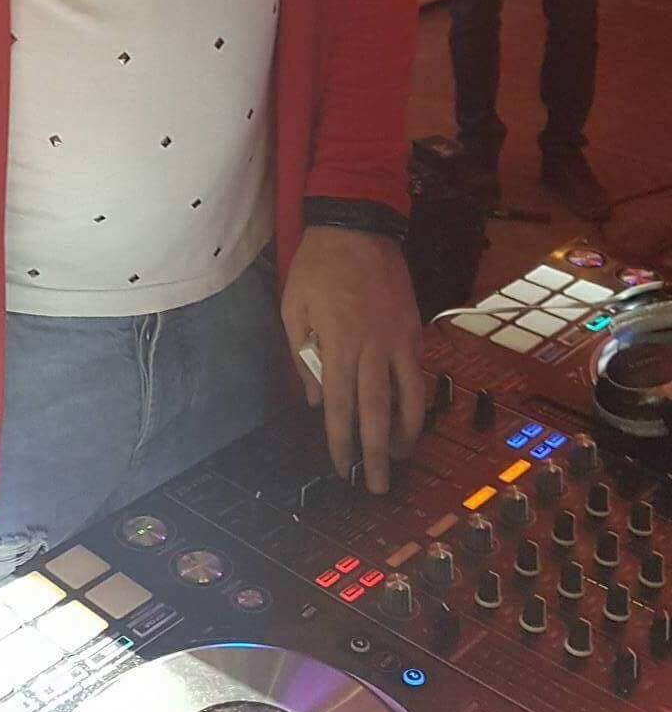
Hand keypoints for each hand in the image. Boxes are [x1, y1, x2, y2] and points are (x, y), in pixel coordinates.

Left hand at [280, 228, 424, 493]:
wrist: (358, 225)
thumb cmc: (317, 266)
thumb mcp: (292, 307)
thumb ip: (302, 356)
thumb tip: (315, 399)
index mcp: (339, 344)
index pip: (341, 406)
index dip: (342, 442)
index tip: (342, 468)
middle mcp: (374, 347)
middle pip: (379, 412)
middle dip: (377, 454)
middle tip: (379, 486)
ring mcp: (400, 338)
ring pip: (410, 396)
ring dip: (406, 431)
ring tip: (400, 456)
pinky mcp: (415, 328)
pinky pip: (418, 372)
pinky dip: (417, 398)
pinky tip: (411, 414)